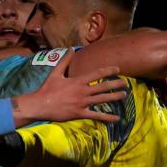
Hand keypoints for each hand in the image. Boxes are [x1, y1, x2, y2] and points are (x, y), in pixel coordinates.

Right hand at [11, 50, 126, 126]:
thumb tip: (71, 48)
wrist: (40, 105)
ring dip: (114, 97)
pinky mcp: (80, 113)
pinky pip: (96, 115)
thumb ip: (65, 61)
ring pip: (102, 100)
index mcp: (78, 81)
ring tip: (124, 95)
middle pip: (103, 87)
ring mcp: (82, 103)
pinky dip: (107, 117)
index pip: (96, 74)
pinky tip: (116, 118)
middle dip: (116, 84)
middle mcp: (82, 91)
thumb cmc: (47, 89)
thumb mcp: (55, 73)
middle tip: (126, 83)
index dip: (108, 71)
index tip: (117, 69)